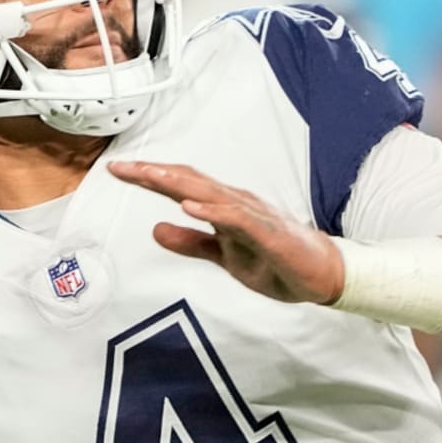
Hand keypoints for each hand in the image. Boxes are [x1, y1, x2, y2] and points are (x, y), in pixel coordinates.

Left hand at [108, 161, 343, 304]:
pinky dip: (213, 211)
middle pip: (189, 182)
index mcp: (223, 209)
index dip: (150, 177)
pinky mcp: (269, 234)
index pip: (181, 186)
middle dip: (154, 173)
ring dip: (178, 184)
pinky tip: (191, 206)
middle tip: (121, 166)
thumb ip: (191, 244)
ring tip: (149, 175)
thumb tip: (156, 230)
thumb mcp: (224, 257)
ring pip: (210, 193)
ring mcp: (253, 217)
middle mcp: (235, 204)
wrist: (323, 276)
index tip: (118, 170)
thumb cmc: (276, 262)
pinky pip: (237, 219)